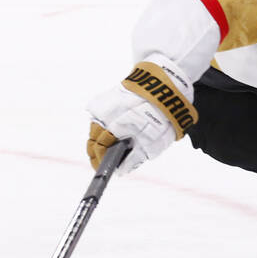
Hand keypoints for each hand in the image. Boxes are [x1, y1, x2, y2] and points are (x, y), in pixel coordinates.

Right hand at [85, 58, 198, 172]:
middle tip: (105, 161)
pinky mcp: (104, 99)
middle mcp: (104, 116)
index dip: (99, 161)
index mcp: (114, 127)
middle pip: (93, 139)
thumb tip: (120, 170)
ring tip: (111, 148)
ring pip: (96, 129)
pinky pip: (100, 118)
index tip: (102, 169)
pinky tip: (115, 132)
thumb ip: (134, 159)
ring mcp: (102, 106)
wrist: (162, 86)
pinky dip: (105, 127)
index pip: (98, 149)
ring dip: (101, 139)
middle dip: (98, 152)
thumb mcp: (152, 144)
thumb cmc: (160, 117)